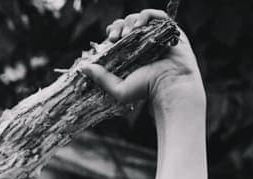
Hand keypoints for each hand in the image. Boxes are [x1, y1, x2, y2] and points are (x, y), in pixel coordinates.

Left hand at [82, 9, 203, 110]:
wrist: (169, 86)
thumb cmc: (146, 90)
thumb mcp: (118, 88)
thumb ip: (101, 78)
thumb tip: (83, 67)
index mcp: (132, 53)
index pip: (119, 35)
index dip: (112, 32)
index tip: (108, 40)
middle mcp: (144, 43)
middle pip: (127, 25)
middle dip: (118, 27)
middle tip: (114, 38)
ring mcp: (157, 35)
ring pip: (139, 19)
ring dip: (129, 22)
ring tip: (127, 33)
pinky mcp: (170, 30)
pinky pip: (157, 15)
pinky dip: (146, 16)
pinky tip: (138, 26)